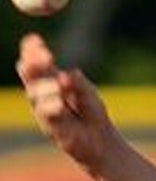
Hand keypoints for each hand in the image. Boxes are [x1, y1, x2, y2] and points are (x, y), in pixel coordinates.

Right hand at [16, 33, 116, 168]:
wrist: (101, 141)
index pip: (36, 62)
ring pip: (35, 93)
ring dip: (47, 87)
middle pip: (30, 75)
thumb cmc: (92, 114)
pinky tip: (60, 104)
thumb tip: (67, 74)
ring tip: (61, 86)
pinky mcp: (49, 126)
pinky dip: (52, 106)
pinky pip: (46, 113)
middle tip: (46, 56)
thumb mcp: (88, 94)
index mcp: (50, 80)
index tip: (35, 39)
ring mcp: (43, 109)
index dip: (32, 50)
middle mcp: (42, 93)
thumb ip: (78, 84)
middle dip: (34, 64)